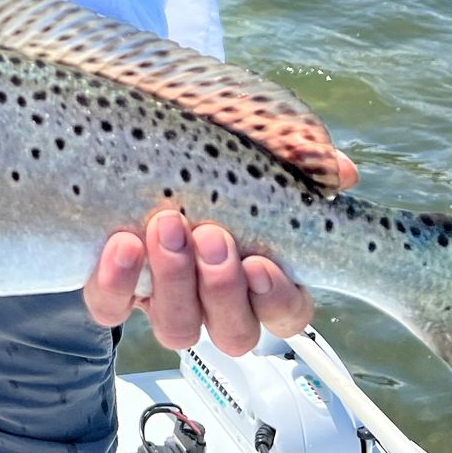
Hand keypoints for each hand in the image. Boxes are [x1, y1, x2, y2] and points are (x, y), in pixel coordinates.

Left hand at [83, 151, 358, 354]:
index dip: (277, 299)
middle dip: (222, 289)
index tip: (261, 262)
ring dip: (175, 282)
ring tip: (166, 226)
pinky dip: (116, 283)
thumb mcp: (255, 132)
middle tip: (211, 236)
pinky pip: (112, 307)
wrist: (130, 119)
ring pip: (178, 328)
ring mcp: (163, 292)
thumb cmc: (206, 132)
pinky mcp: (113, 283)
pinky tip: (122, 243)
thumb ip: (300, 153)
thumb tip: (340, 172)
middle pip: (234, 333)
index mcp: (262, 268)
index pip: (286, 311)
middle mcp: (214, 292)